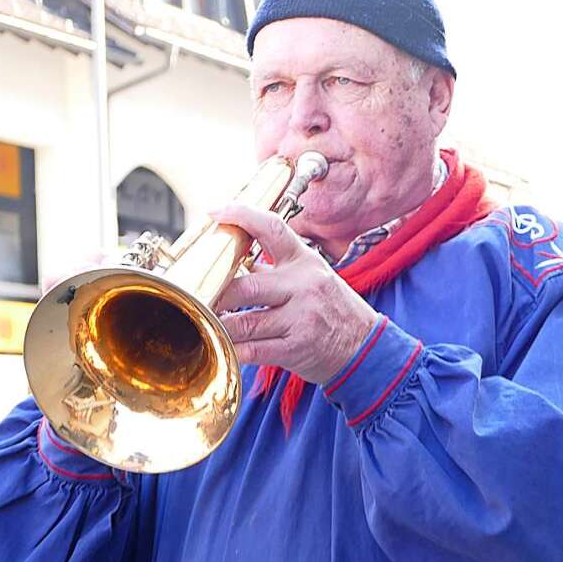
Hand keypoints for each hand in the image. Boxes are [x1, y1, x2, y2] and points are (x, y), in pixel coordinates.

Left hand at [212, 205, 377, 384]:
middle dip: (216, 295)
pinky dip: (233, 348)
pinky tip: (221, 345)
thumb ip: (276, 267)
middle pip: (246, 286)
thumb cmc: (332, 310)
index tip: (215, 211)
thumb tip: (236, 257)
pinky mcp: (296, 349)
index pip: (272, 228)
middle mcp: (303, 287)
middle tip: (197, 296)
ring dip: (220, 324)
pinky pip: (254, 350)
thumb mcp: (312, 277)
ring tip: (204, 321)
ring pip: (245, 322)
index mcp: (305, 262)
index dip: (241, 215)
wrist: (365, 347)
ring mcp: (301, 319)